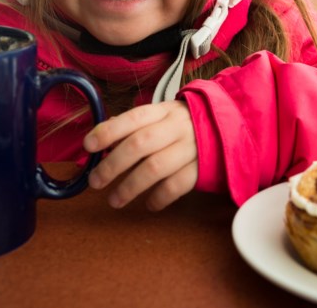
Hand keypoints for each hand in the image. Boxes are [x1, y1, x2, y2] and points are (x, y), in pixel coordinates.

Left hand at [82, 101, 196, 210]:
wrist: (228, 130)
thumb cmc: (184, 125)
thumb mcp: (162, 116)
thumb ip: (134, 126)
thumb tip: (98, 139)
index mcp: (164, 111)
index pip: (133, 118)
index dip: (109, 131)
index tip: (88, 145)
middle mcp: (177, 127)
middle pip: (140, 144)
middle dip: (113, 165)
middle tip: (96, 181)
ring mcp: (191, 148)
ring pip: (155, 168)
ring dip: (130, 187)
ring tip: (114, 200)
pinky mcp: (202, 169)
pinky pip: (176, 186)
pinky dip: (159, 197)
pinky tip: (149, 204)